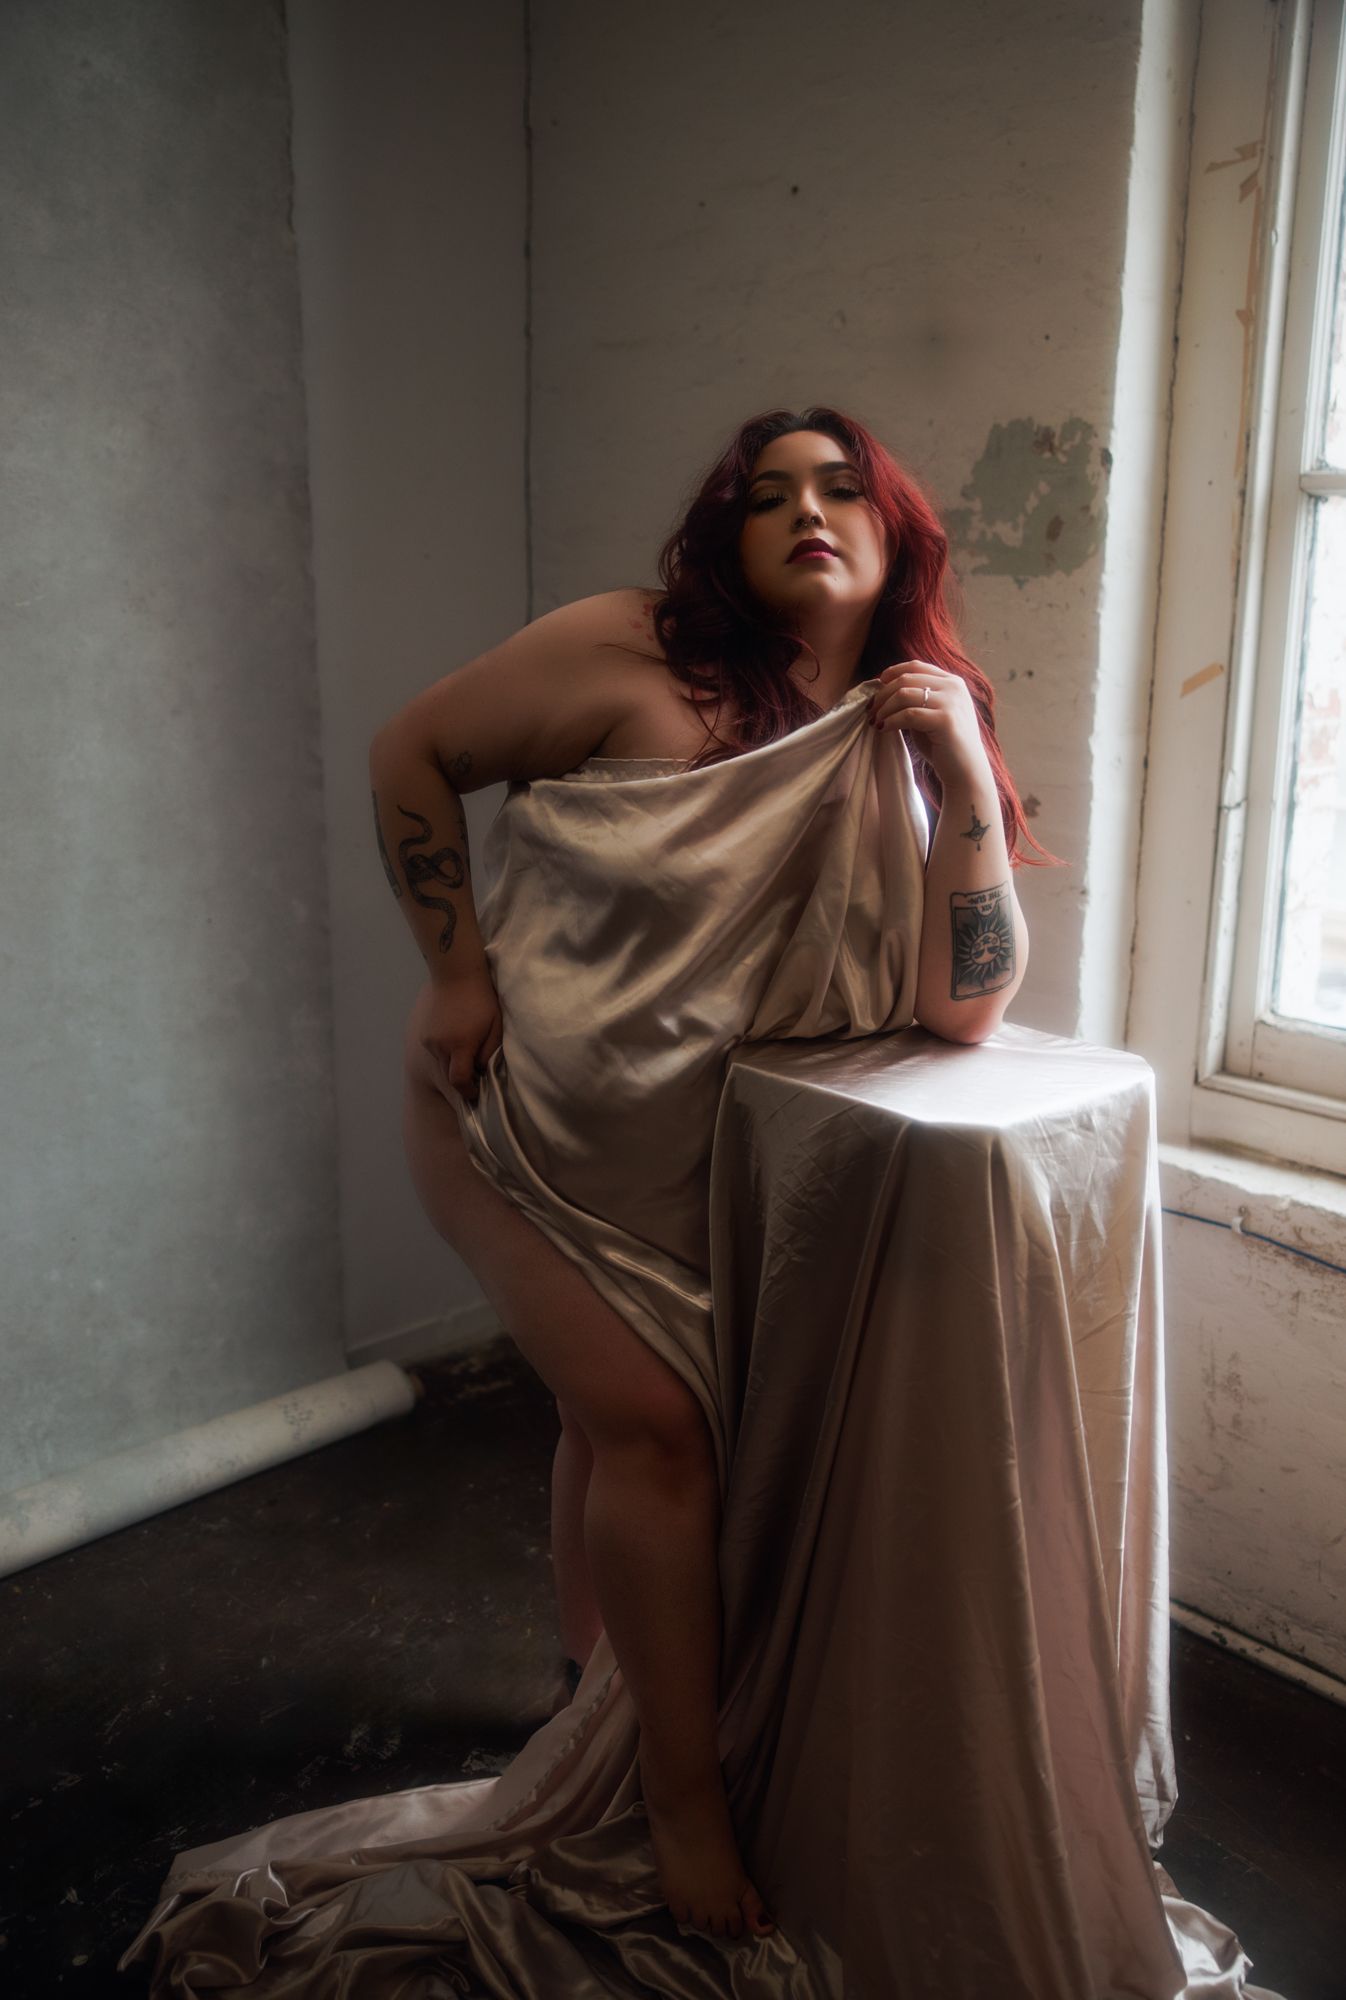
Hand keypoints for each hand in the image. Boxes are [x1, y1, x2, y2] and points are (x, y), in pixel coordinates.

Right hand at [407, 968, 503, 1106]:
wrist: (455, 974)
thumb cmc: (482, 999)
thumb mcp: (495, 1025)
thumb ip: (489, 1051)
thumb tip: (481, 1070)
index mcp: (460, 1045)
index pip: (459, 1080)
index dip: (467, 1091)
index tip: (475, 1094)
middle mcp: (440, 1046)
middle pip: (448, 1074)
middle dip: (460, 1080)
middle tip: (474, 1077)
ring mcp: (428, 1040)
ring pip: (440, 1063)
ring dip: (452, 1064)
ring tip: (465, 1052)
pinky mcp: (423, 1033)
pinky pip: (435, 1051)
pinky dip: (444, 1053)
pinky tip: (454, 1039)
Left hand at [870, 660, 990, 789]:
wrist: (966, 772)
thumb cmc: (945, 746)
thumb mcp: (931, 714)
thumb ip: (916, 700)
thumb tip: (884, 690)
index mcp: (952, 682)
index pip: (916, 666)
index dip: (892, 673)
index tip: (877, 685)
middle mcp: (954, 687)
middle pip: (906, 679)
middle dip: (883, 694)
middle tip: (870, 709)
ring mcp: (951, 702)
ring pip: (904, 694)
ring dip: (884, 708)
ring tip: (875, 721)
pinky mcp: (945, 720)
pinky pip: (908, 714)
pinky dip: (891, 720)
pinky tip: (883, 729)